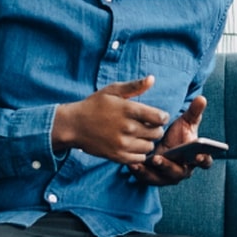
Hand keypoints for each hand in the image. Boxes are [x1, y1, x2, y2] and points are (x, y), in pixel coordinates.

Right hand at [53, 76, 167, 165]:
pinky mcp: (117, 156)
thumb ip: (134, 86)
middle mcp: (127, 128)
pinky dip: (139, 152)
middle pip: (157, 133)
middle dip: (156, 129)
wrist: (74, 125)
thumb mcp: (112, 90)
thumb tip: (152, 79)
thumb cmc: (94, 105)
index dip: (162, 117)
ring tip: (139, 135)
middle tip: (148, 126)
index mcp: (128, 110)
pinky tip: (133, 145)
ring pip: (150, 146)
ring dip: (148, 141)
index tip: (157, 116)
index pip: (159, 118)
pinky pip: (140, 158)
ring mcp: (122, 144)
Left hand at [131, 95, 208, 185]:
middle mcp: (183, 170)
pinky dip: (140, 172)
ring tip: (143, 162)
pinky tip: (132, 164)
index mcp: (196, 157)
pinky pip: (147, 178)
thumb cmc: (178, 132)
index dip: (203, 159)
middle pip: (179, 172)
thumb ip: (194, 111)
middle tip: (158, 158)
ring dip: (152, 171)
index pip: (205, 162)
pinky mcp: (154, 178)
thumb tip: (201, 98)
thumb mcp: (186, 121)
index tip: (199, 155)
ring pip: (162, 178)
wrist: (161, 141)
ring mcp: (168, 176)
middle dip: (169, 166)